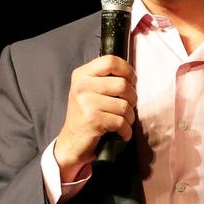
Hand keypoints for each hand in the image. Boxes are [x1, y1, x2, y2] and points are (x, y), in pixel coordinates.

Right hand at [53, 55, 136, 180]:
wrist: (71, 142)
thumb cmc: (86, 116)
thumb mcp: (89, 91)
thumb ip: (105, 79)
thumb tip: (132, 76)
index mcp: (81, 74)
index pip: (110, 61)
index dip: (127, 70)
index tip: (131, 82)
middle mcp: (81, 86)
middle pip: (123, 84)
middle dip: (132, 99)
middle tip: (126, 107)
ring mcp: (86, 102)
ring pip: (125, 105)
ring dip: (129, 118)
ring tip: (122, 122)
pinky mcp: (92, 120)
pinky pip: (121, 122)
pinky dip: (125, 131)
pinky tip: (120, 133)